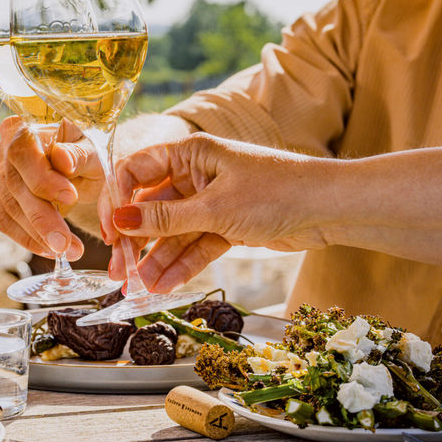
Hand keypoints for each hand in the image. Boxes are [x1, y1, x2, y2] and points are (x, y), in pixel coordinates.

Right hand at [0, 115, 104, 258]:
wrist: (75, 164)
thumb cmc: (84, 152)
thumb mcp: (92, 150)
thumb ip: (79, 153)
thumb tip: (62, 158)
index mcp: (23, 127)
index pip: (23, 151)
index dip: (42, 177)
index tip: (71, 196)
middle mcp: (0, 148)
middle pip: (14, 185)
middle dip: (42, 218)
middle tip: (67, 243)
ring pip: (9, 209)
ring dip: (39, 235)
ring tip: (68, 250)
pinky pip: (5, 222)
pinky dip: (29, 239)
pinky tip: (50, 250)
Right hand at [106, 134, 328, 291]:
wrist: (330, 209)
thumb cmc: (278, 191)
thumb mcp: (214, 208)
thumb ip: (165, 218)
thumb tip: (121, 221)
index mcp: (190, 152)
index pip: (136, 171)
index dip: (118, 201)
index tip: (111, 233)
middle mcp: (196, 174)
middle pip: (151, 206)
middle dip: (134, 240)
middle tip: (120, 269)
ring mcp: (211, 201)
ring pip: (173, 232)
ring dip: (156, 259)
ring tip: (139, 289)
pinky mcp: (226, 225)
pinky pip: (195, 245)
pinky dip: (181, 265)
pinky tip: (163, 285)